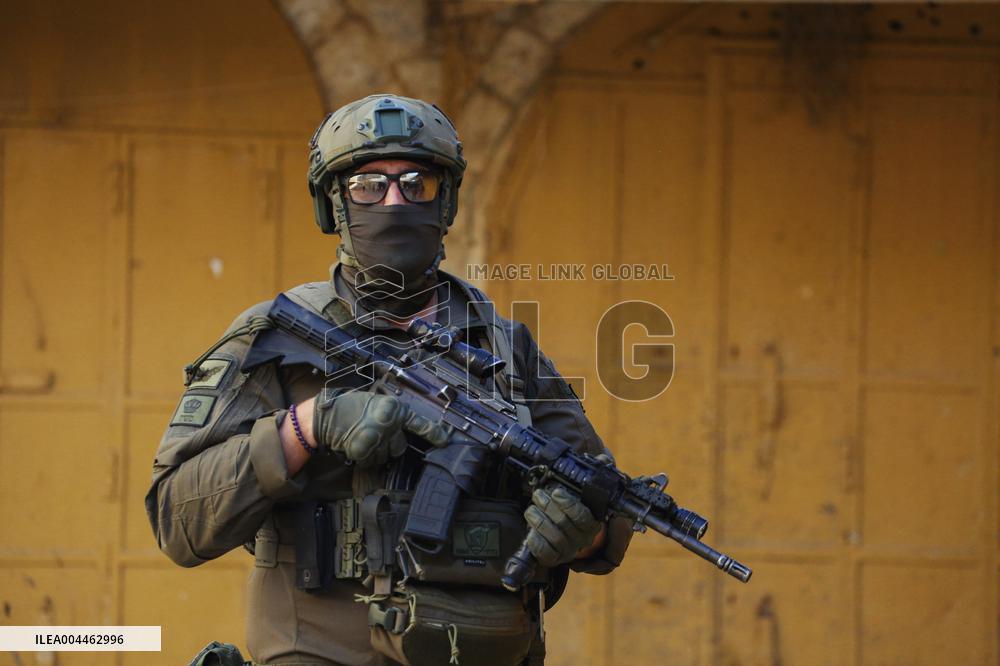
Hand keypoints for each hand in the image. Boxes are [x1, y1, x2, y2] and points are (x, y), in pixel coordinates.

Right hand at [312, 389, 450, 467]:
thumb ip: (392, 415)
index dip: (435, 434)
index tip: (446, 441)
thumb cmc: (349, 407)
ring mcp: (376, 438)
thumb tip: (404, 428)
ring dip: (376, 453)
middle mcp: (388, 424)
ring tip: (363, 438)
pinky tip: (355, 445)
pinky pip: (371, 462)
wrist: (325, 416)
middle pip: (400, 447)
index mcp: (393, 409)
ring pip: (385, 457)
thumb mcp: (376, 403)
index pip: (419, 423)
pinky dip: (364, 458)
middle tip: (376, 435)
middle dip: (390, 445)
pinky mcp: (363, 451)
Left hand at [523, 486, 601, 566]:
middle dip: (548, 507)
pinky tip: (531, 532)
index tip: (556, 493)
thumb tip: (556, 492)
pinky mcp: (554, 560)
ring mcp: (569, 551)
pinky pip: (545, 552)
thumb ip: (565, 497)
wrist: (554, 534)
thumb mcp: (568, 502)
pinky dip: (536, 540)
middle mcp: (582, 540)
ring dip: (539, 520)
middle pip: (565, 523)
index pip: (582, 516)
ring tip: (531, 510)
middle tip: (538, 496)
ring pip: (556, 537)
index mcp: (590, 524)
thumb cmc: (561, 513)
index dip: (568, 504)